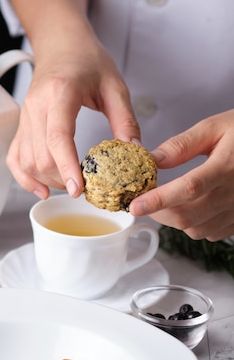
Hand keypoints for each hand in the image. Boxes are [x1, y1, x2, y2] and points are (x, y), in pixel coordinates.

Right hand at [4, 0, 139, 198]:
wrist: (61, 43)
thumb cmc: (88, 60)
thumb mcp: (115, 86)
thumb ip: (126, 120)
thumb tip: (135, 153)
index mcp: (60, 93)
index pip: (58, 137)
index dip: (66, 166)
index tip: (78, 189)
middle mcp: (36, 106)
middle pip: (40, 156)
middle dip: (62, 179)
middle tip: (88, 187)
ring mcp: (25, 117)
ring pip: (26, 161)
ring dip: (47, 180)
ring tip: (71, 185)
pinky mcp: (22, 125)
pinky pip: (15, 157)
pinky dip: (25, 177)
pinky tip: (42, 190)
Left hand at [130, 110, 233, 240]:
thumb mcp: (215, 127)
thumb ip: (182, 145)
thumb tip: (153, 159)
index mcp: (226, 167)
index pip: (187, 189)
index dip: (158, 201)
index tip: (135, 205)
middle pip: (187, 216)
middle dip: (158, 213)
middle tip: (144, 201)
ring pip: (197, 229)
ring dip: (174, 220)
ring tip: (167, 202)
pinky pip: (211, 233)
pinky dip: (194, 224)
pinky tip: (191, 207)